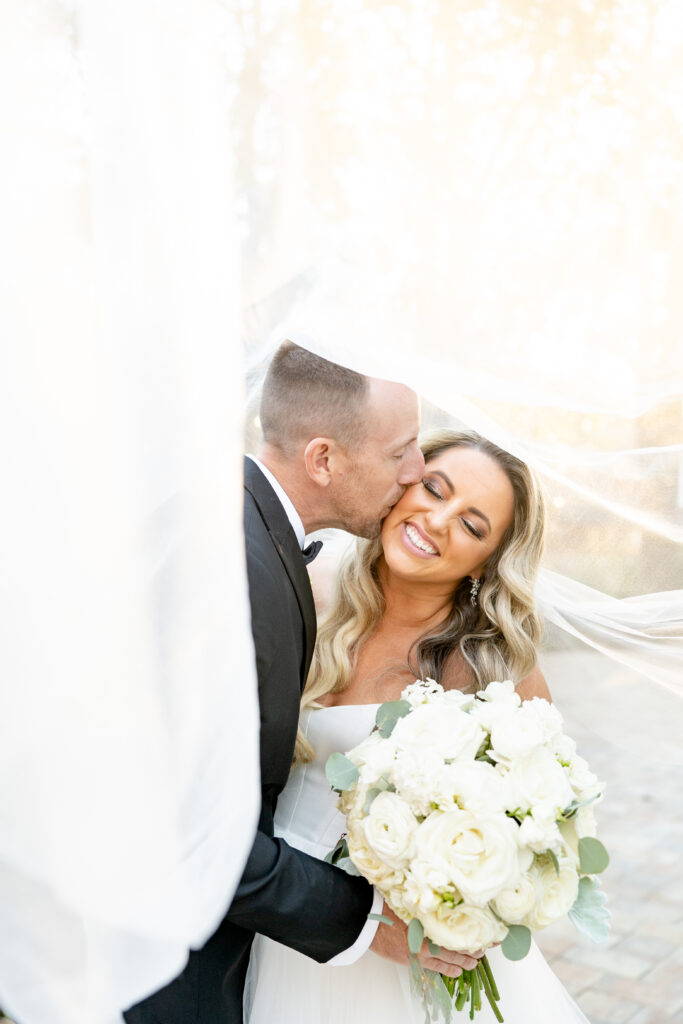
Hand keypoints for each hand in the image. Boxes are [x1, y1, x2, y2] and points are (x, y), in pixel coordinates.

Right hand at [369, 902, 483, 976]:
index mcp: (429, 920)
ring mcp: (421, 951)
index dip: (473, 932)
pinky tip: (456, 971)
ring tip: (474, 963)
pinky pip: (435, 967)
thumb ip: (426, 901)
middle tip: (484, 950)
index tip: (486, 933)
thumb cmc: (386, 907)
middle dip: (471, 949)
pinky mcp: (413, 960)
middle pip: (456, 945)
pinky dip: (448, 969)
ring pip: (448, 959)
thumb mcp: (409, 900)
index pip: (458, 928)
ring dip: (463, 962)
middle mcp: (428, 937)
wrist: (368, 922)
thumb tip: (439, 896)